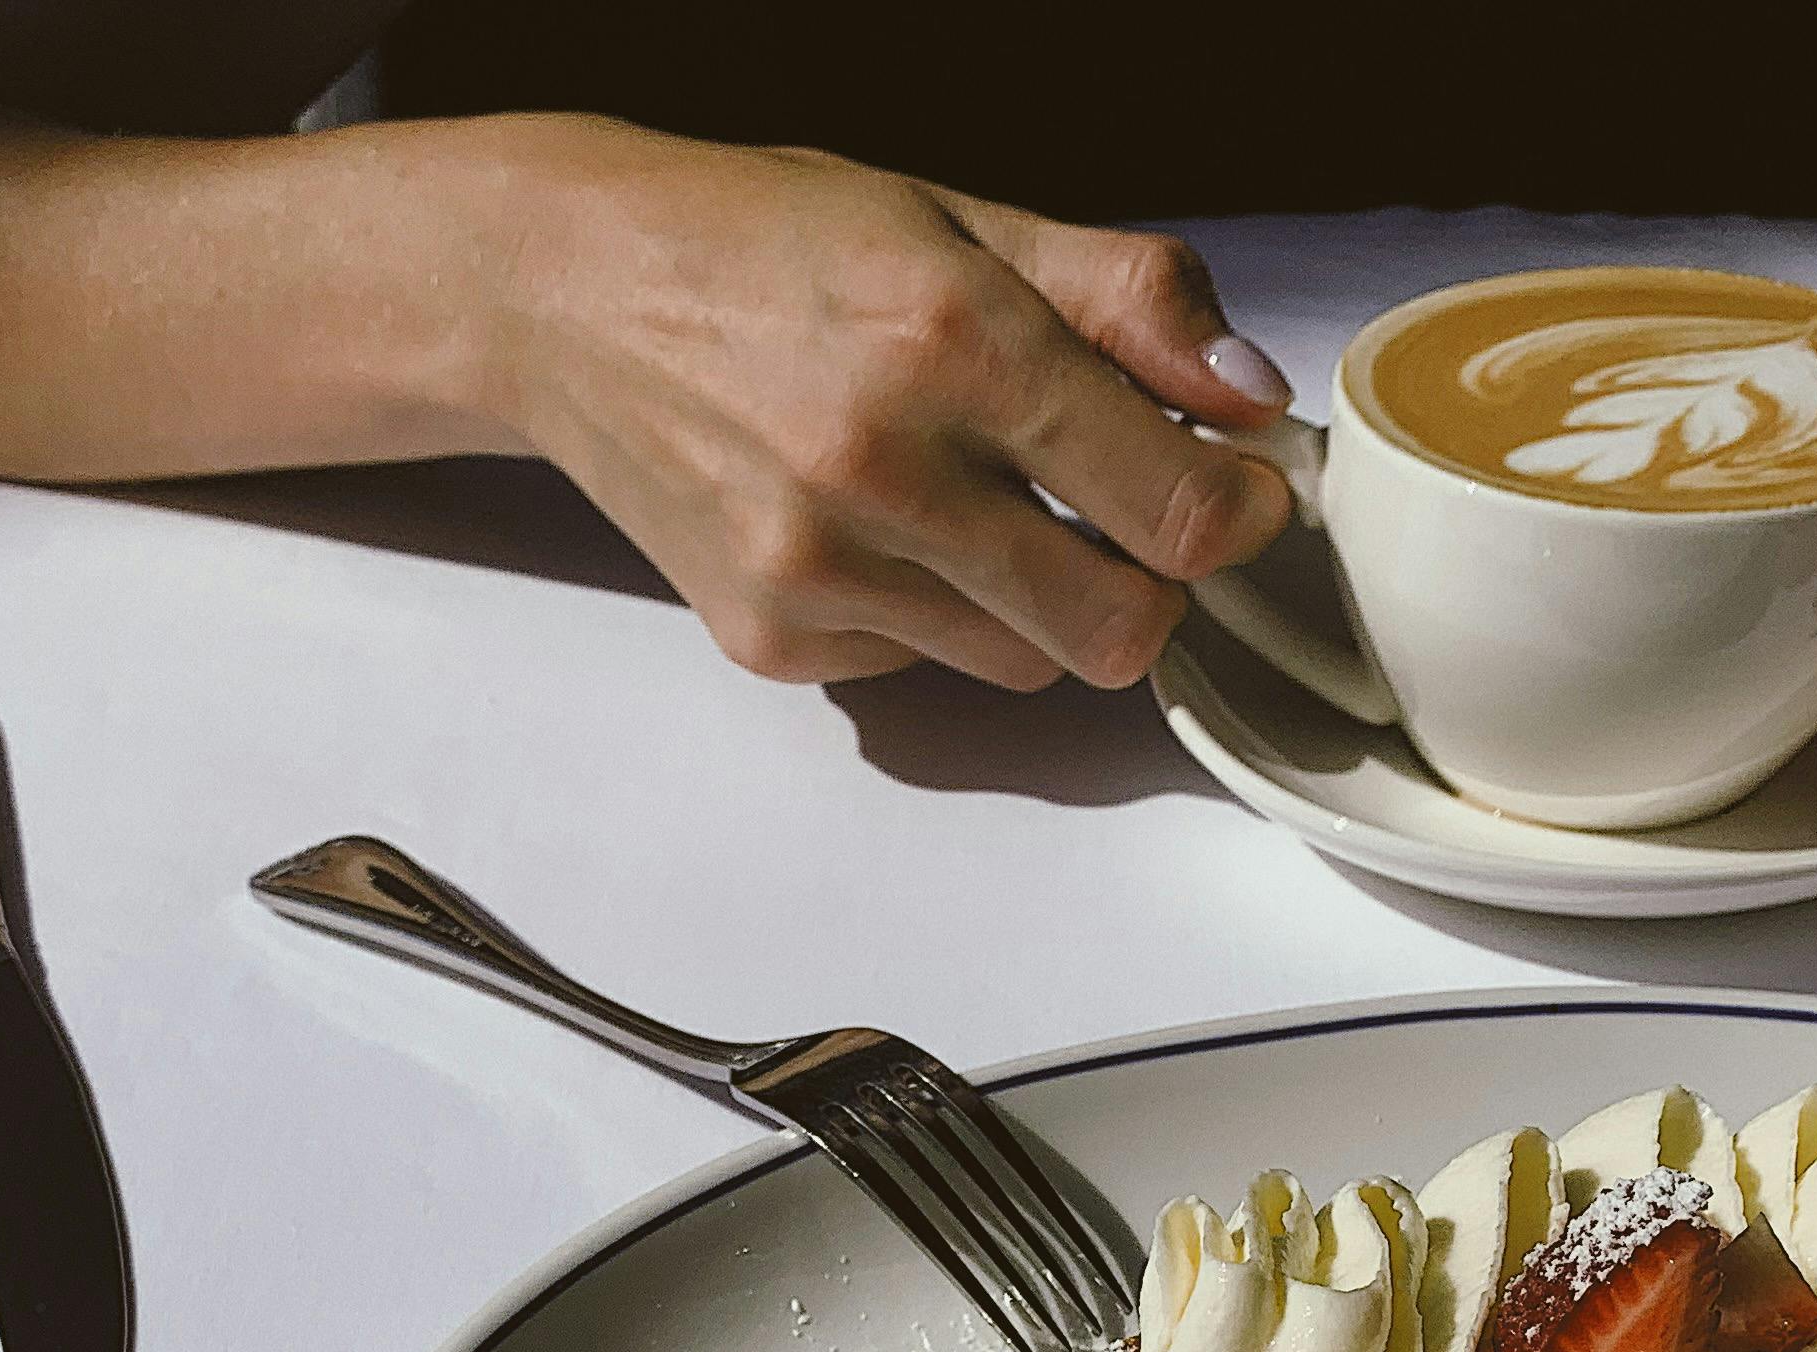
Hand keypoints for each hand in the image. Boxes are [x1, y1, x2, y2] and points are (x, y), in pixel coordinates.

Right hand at [481, 121, 1296, 691]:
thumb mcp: (962, 220)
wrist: (566, 295)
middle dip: (1153, 587)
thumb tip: (1250, 398)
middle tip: (1130, 520)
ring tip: (976, 501)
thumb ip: (1129, 302)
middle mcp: (878, 466)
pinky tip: (875, 524)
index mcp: (950, 336)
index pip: (1172, 506)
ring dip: (1040, 601)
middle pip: (1114, 627)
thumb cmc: (767, 245)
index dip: (1239, 515)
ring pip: (1026, 662)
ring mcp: (815, 569)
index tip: (1241, 494)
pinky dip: (934, 612)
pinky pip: (923, 666)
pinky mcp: (769, 638)